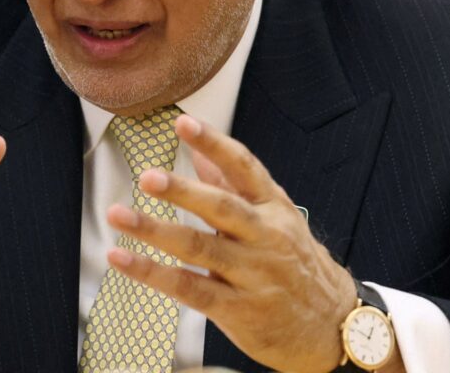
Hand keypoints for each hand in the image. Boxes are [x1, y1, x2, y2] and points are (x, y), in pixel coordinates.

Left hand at [104, 114, 356, 372]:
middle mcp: (265, 237)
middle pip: (222, 208)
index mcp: (274, 208)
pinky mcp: (237, 309)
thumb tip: (198, 151)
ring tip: (119, 215)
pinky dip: (153, 274)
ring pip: (199, 248)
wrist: (330, 326)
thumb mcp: (275, 217)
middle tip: (148, 177)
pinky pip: (190, 288)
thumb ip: (233, 185)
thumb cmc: (294, 263)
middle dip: (183, 191)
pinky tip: (123, 260)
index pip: (244, 168)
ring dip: (155, 231)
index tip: (184, 123)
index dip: (214, 144)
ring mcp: (252, 274)